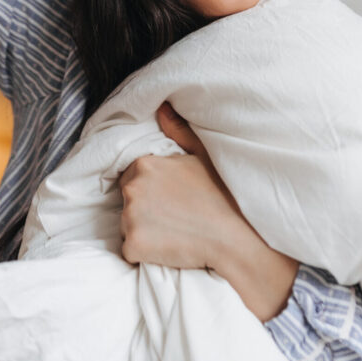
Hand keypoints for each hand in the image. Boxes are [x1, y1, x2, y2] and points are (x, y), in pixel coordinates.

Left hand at [119, 102, 298, 321]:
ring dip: (143, 231)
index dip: (151, 188)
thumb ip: (177, 130)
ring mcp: (130, 218)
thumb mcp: (202, 154)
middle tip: (173, 215)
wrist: (234, 238)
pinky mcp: (133, 245)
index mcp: (145, 164)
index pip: (132, 176)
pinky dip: (144, 253)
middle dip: (143, 208)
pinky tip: (168, 248)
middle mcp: (132, 188)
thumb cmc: (222, 195)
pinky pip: (130, 251)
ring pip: (127, 226)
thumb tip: (161, 108)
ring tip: (173, 231)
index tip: (170, 198)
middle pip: (127, 201)